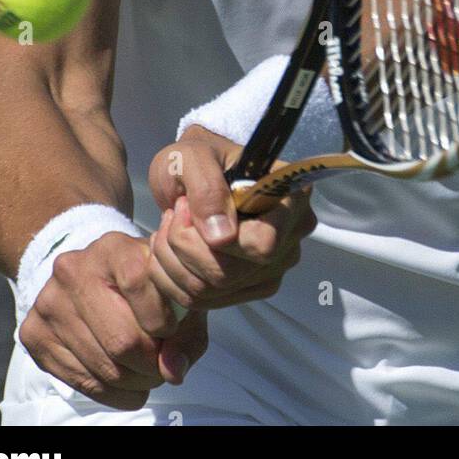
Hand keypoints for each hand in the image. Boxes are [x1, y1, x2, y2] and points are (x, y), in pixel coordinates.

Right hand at [19, 230, 207, 410]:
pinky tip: (124, 380)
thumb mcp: (173, 294)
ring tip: (145, 372)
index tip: (171, 329)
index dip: (163, 319)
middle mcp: (73, 269)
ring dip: (135, 382)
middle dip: (151, 363)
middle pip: (122, 339)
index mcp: (112, 247)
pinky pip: (82, 382)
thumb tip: (172, 371)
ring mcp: (49, 302)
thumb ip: (186, 332)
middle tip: (161, 364)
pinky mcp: (33, 334)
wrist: (91, 278)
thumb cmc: (144, 288)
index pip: (139, 282)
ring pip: (104, 367)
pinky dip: (113, 393)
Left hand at [146, 127, 317, 312]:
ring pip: (211, 291)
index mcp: (290, 200)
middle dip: (184, 246)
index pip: (263, 243)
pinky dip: (170, 278)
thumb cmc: (201, 156)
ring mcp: (270, 270)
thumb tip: (222, 238)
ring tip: (168, 225)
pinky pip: (201, 301)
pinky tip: (169, 246)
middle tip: (173, 212)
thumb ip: (207, 188)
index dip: (220, 238)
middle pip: (231, 274)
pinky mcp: (245, 289)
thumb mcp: (194, 157)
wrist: (195, 174)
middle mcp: (289, 240)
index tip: (189, 207)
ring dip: (172, 260)